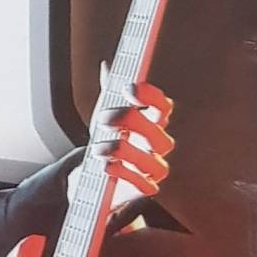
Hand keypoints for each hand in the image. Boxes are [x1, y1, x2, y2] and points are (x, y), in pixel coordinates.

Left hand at [102, 84, 173, 198]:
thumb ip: (108, 92)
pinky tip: (107, 167)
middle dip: (130, 122)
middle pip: (158, 132)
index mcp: (151, 123)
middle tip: (103, 119)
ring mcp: (152, 169)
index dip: (150, 96)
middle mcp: (156, 145)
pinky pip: (143, 185)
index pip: (162, 106)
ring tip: (98, 149)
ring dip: (123, 151)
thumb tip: (107, 67)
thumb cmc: (106, 141)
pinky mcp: (144, 189)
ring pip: (153, 161)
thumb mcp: (104, 115)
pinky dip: (124, 175)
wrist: (94, 174)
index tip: (129, 89)